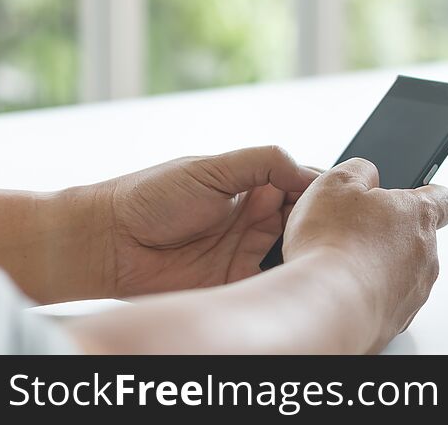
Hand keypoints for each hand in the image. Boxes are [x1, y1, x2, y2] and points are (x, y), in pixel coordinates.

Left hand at [103, 146, 318, 296]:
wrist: (106, 242)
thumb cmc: (151, 196)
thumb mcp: (212, 168)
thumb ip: (263, 162)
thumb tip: (309, 172)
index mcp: (252, 186)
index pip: (302, 185)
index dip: (323, 191)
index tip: (341, 199)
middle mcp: (254, 218)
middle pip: (305, 220)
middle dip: (322, 224)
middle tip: (338, 229)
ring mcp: (246, 252)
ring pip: (293, 253)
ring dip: (308, 253)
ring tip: (324, 253)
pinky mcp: (234, 283)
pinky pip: (270, 286)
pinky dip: (287, 285)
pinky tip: (300, 280)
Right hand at [282, 157, 447, 350]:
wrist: (324, 306)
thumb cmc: (331, 245)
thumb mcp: (336, 182)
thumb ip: (360, 170)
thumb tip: (368, 174)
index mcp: (418, 215)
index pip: (445, 199)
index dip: (429, 194)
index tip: (414, 195)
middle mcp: (425, 255)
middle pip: (415, 237)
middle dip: (387, 232)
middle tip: (352, 230)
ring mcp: (414, 291)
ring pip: (401, 271)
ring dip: (377, 265)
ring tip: (340, 262)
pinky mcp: (397, 319)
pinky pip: (386, 300)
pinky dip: (368, 293)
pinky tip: (342, 288)